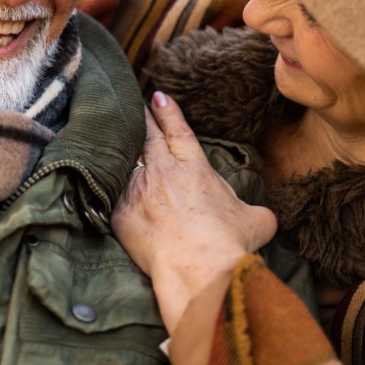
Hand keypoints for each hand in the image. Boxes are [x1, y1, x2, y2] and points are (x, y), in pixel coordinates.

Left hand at [112, 91, 276, 332]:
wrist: (197, 267)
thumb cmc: (228, 243)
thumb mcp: (257, 222)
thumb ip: (255, 212)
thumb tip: (262, 217)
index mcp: (194, 167)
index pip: (179, 132)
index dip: (168, 113)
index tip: (159, 97)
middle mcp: (163, 171)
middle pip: (147, 137)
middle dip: (141, 119)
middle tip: (132, 106)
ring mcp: (138, 189)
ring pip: (126, 161)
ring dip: (123, 149)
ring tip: (115, 139)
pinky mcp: (120, 211)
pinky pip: (112, 191)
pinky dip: (108, 181)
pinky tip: (101, 176)